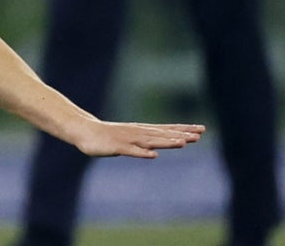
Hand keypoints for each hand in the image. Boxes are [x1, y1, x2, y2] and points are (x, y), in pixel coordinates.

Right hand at [72, 118, 204, 158]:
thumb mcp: (129, 137)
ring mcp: (128, 139)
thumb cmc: (106, 135)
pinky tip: (153, 156)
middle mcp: (138, 132)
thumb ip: (143, 141)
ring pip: (150, 141)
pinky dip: (142, 153)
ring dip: (166, 142)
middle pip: (163, 134)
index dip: (184, 129)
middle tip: (200, 135)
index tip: (201, 129)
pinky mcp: (117, 147)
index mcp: (142, 130)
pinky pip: (131, 151)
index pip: (167, 129)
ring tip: (182, 143)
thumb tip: (157, 147)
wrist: (83, 131)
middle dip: (181, 135)